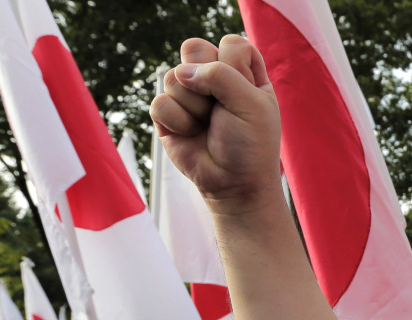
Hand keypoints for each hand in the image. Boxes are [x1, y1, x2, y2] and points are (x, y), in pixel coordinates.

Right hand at [151, 36, 281, 213]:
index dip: (233, 64)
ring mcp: (189, 95)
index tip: (245, 92)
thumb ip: (220, 75)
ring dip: (194, 107)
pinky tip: (192, 135)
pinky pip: (160, 102)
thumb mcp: (251, 104)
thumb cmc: (250, 145)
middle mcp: (215, 79)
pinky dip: (178, 122)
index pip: (231, 43)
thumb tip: (182, 72)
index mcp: (244, 73)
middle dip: (207, 79)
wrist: (234, 185)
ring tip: (209, 126)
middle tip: (221, 107)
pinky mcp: (168, 114)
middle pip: (195, 48)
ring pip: (174, 76)